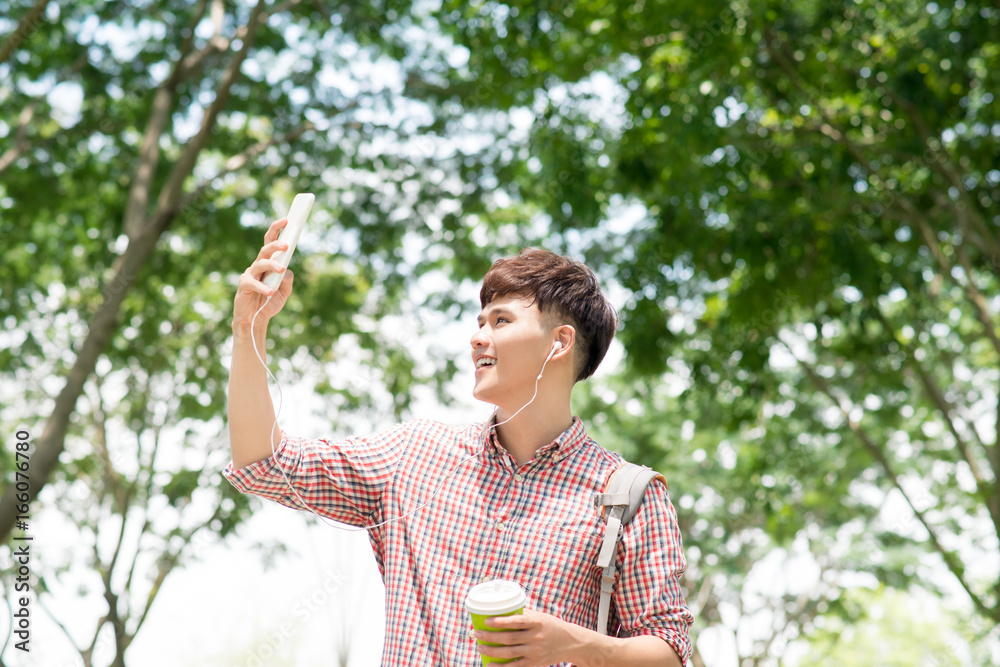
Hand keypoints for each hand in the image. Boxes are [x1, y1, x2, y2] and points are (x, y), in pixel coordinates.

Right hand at [233, 217, 294, 329]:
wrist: (254, 320)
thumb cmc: (268, 303)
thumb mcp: (284, 293)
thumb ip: (287, 281)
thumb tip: (288, 270)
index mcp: (268, 264)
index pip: (271, 242)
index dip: (277, 230)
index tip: (287, 220)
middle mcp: (258, 266)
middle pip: (265, 250)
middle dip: (275, 244)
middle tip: (286, 244)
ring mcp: (250, 275)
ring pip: (260, 264)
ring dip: (271, 265)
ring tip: (281, 269)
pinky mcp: (244, 286)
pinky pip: (253, 283)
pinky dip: (263, 287)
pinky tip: (271, 291)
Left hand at [473, 609, 588, 666]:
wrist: (570, 642)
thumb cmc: (550, 625)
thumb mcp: (540, 616)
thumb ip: (523, 615)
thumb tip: (500, 611)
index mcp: (537, 622)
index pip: (516, 621)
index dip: (500, 621)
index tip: (486, 620)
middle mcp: (536, 637)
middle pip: (509, 638)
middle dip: (490, 636)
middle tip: (477, 633)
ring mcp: (535, 652)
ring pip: (509, 653)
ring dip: (492, 651)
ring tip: (480, 647)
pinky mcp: (534, 663)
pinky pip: (515, 666)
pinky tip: (489, 664)